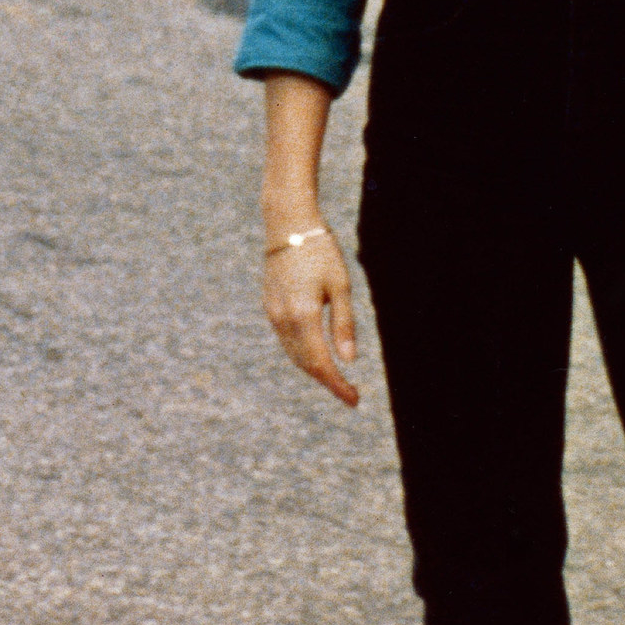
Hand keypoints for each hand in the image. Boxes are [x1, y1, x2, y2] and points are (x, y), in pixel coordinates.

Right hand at [263, 230, 360, 407]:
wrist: (288, 224)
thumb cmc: (320, 251)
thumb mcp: (340, 286)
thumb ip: (343, 325)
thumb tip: (348, 361)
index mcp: (303, 315)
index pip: (321, 363)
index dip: (337, 386)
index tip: (354, 400)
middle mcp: (283, 319)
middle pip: (306, 364)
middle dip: (328, 382)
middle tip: (350, 394)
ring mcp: (273, 313)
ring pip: (293, 355)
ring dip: (314, 370)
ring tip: (336, 379)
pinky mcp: (269, 306)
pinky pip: (286, 341)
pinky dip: (302, 354)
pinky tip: (316, 355)